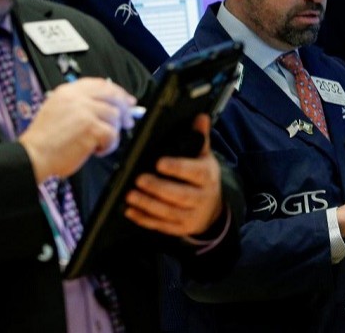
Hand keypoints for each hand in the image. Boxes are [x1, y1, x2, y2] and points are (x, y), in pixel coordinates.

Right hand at [20, 78, 136, 181]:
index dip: (117, 91)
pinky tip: (96, 150)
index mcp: (68, 91)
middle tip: (128, 121)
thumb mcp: (57, 110)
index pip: (101, 84)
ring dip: (112, 133)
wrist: (34, 155)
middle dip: (124, 109)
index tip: (126, 99)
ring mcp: (85, 111)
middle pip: (113, 96)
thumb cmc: (44, 140)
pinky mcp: (91, 128)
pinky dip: (108, 146)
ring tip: (99, 143)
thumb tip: (107, 106)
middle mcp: (77, 98)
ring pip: (114, 117)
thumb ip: (80, 104)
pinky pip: (112, 135)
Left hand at [123, 114, 224, 236]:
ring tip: (130, 195)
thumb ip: (200, 138)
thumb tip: (201, 117)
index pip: (195, 172)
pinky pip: (162, 225)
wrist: (214, 209)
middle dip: (158, 188)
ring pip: (169, 212)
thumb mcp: (204, 157)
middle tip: (139, 180)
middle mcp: (202, 197)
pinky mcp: (181, 228)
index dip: (178, 168)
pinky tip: (130, 212)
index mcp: (207, 176)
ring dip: (148, 205)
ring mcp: (191, 215)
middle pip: (181, 195)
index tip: (159, 163)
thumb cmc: (203, 177)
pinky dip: (145, 220)